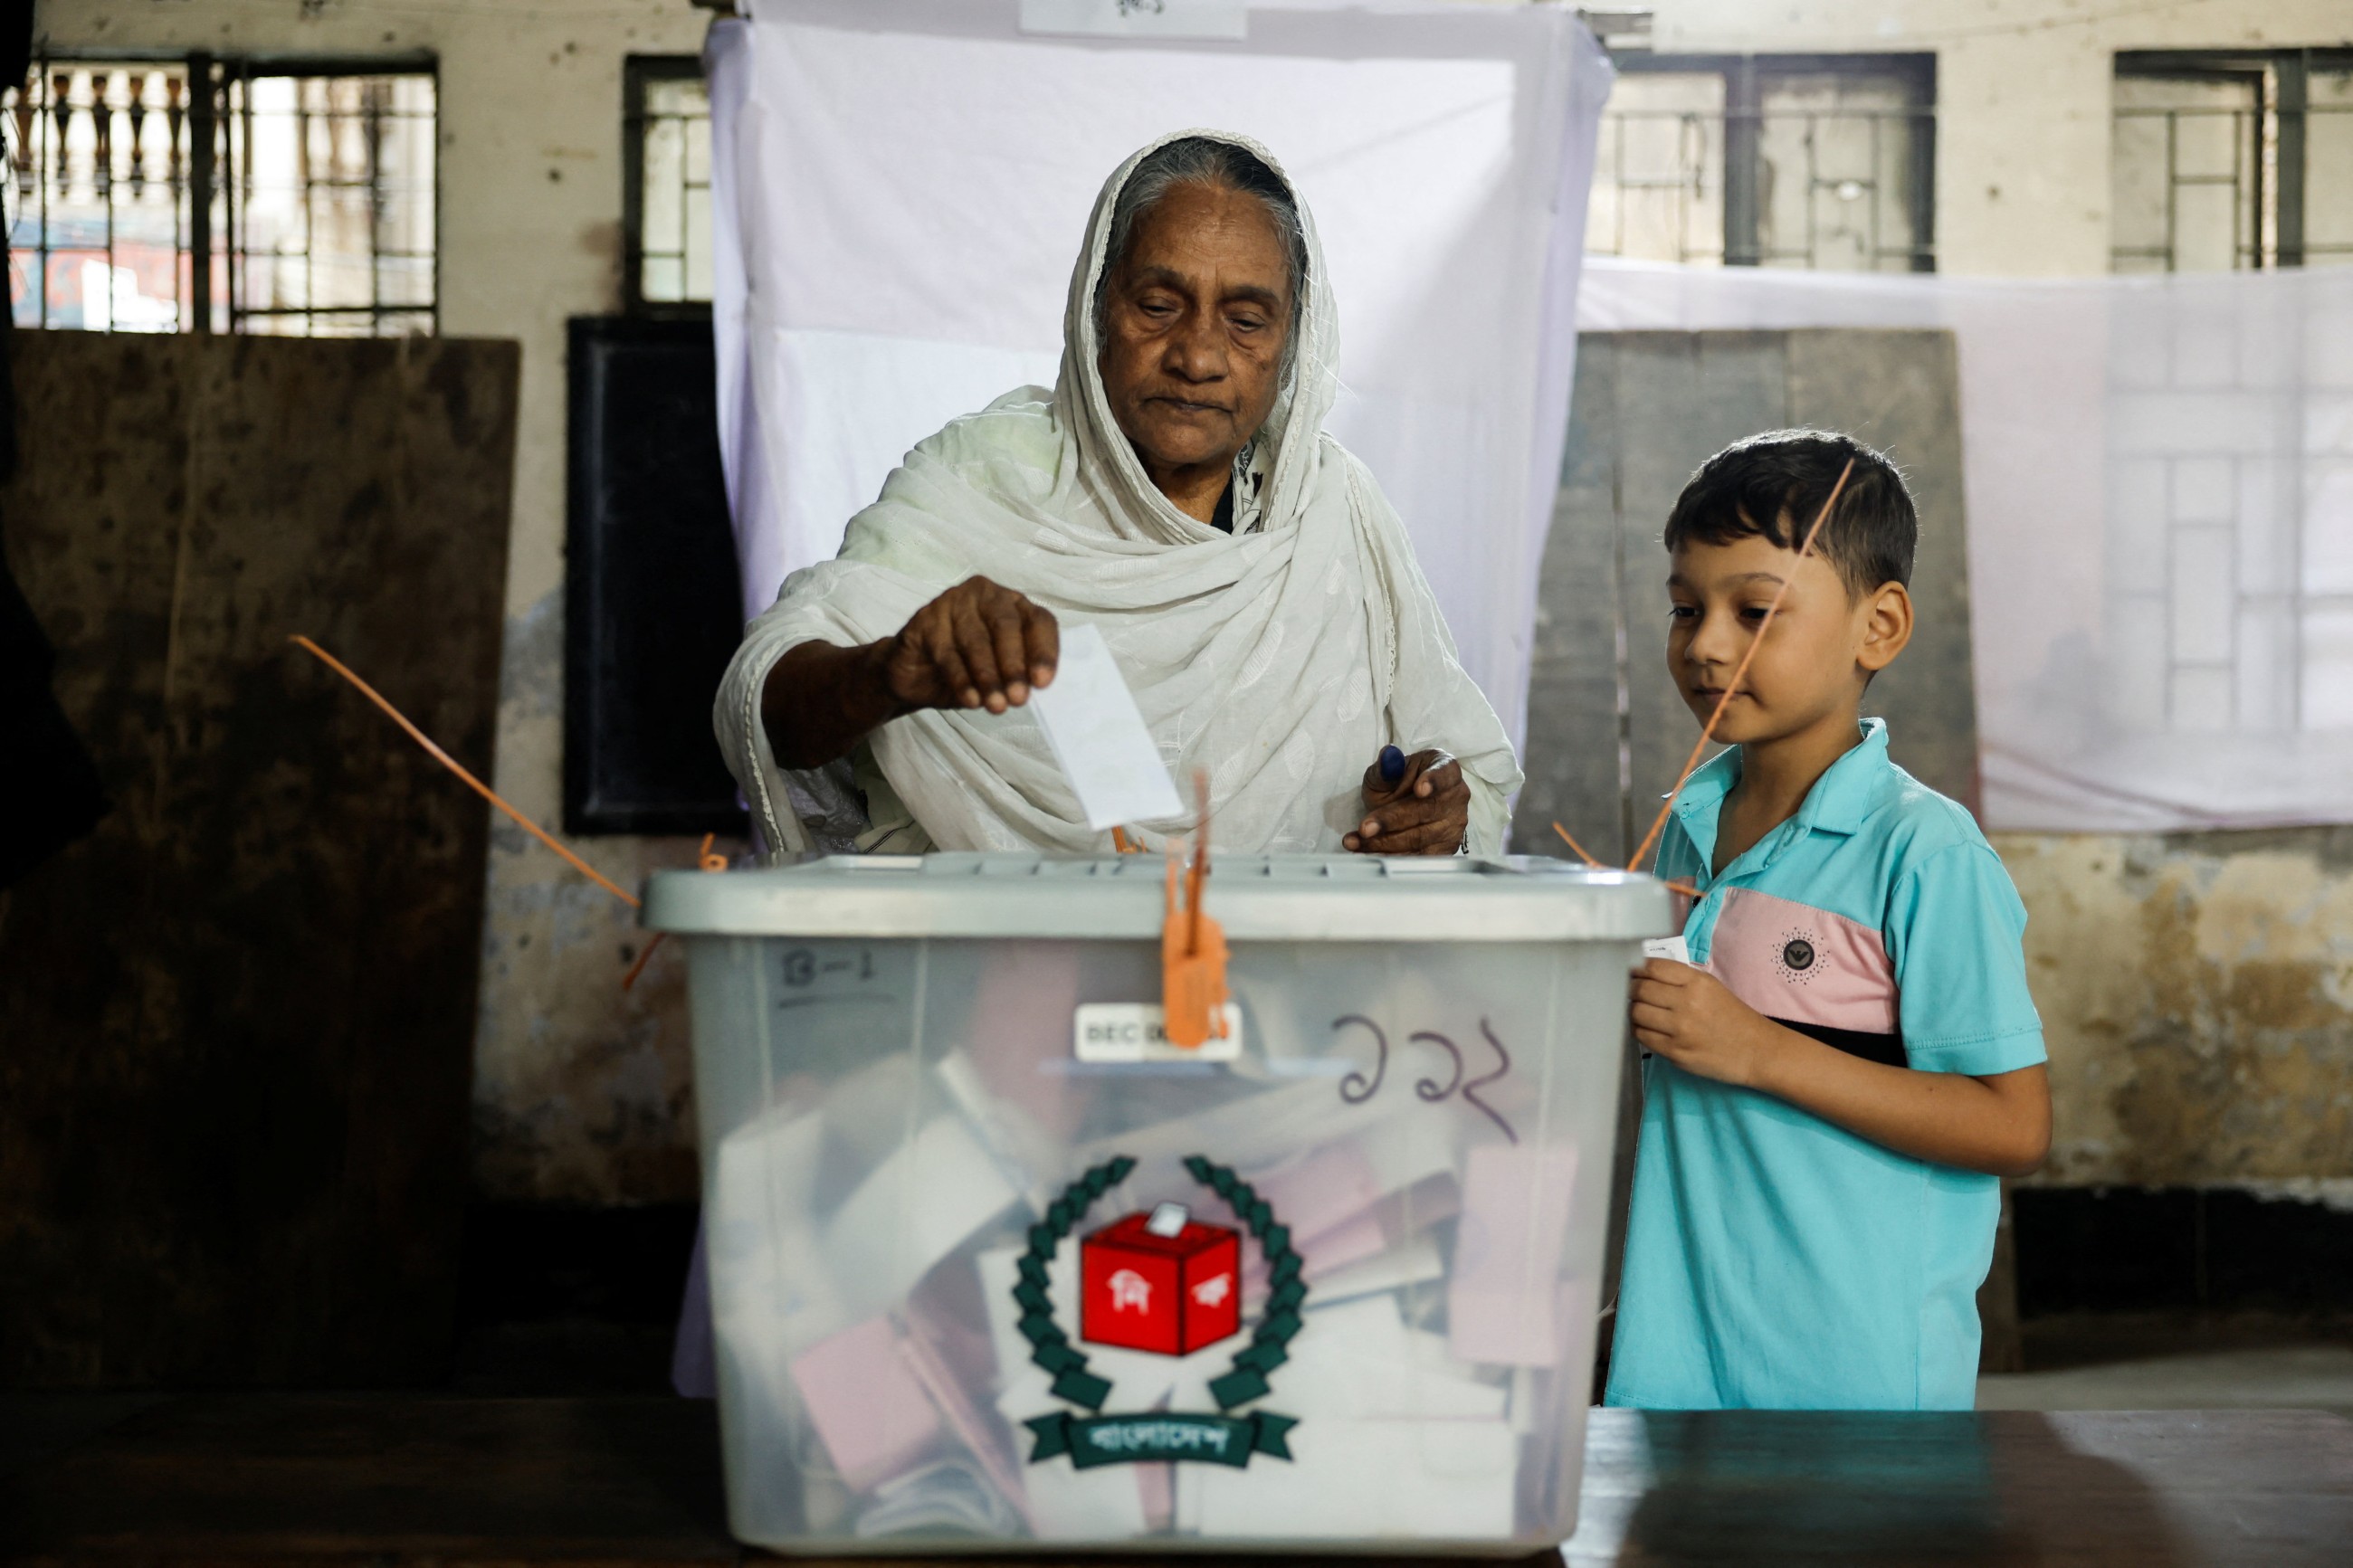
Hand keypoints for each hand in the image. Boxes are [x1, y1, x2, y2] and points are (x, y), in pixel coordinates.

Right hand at [882, 576, 1058, 715]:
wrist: (915, 673)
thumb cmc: (967, 667)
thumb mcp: (999, 670)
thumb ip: (1018, 672)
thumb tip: (1032, 688)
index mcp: (1012, 603)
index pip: (1038, 620)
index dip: (1043, 651)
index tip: (1043, 683)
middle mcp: (985, 595)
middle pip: (1006, 626)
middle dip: (1014, 665)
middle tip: (1018, 698)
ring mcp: (953, 603)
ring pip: (976, 640)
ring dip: (988, 677)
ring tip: (996, 705)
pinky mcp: (926, 620)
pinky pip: (948, 653)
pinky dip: (962, 680)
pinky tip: (971, 700)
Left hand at [1343, 748, 1466, 854]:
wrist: (1401, 806)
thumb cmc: (1397, 785)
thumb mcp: (1386, 774)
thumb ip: (1385, 769)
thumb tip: (1387, 759)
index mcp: (1446, 769)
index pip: (1446, 773)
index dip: (1434, 781)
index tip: (1419, 789)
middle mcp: (1456, 797)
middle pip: (1427, 810)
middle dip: (1392, 820)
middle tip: (1365, 827)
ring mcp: (1454, 825)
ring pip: (1420, 838)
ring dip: (1385, 843)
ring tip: (1356, 841)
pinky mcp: (1446, 849)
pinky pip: (1418, 858)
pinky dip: (1391, 858)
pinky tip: (1368, 854)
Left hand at [1627, 958, 1790, 1088]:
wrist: (1756, 1051)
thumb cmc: (1733, 1016)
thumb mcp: (1711, 987)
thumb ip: (1680, 979)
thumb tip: (1644, 972)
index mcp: (1697, 982)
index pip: (1652, 967)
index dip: (1636, 968)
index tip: (1632, 971)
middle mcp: (1687, 1003)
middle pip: (1640, 989)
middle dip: (1631, 988)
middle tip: (1630, 991)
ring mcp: (1680, 1030)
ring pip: (1636, 1012)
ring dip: (1633, 1009)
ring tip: (1639, 1009)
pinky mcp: (1676, 1052)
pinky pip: (1643, 1036)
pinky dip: (1639, 1029)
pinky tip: (1646, 1026)